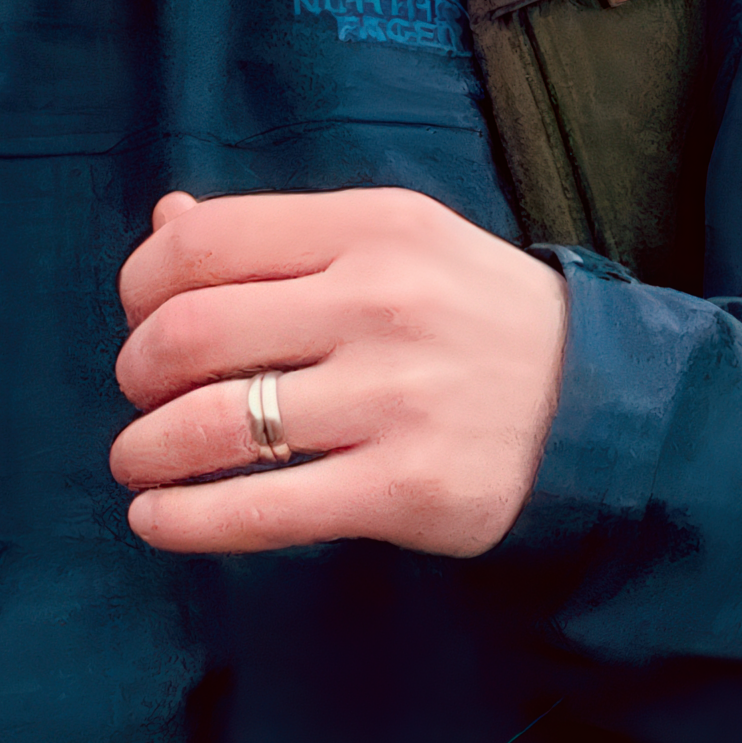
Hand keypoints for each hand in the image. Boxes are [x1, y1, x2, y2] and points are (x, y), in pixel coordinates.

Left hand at [113, 187, 573, 558]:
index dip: (140, 286)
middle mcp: (382, 302)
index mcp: (376, 227)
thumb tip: (164, 222)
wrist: (604, 409)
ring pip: (211, 426)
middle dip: (137, 373)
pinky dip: (183, 520)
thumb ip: (284, 235)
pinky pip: (258, 510)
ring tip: (140, 461)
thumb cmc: (479, 319)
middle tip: (144, 396)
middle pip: (190, 333)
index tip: (140, 317)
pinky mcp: (403, 487)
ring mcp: (394, 398)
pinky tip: (158, 519)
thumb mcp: (400, 243)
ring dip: (144, 451)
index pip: (204, 243)